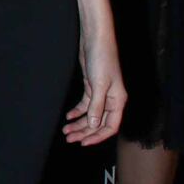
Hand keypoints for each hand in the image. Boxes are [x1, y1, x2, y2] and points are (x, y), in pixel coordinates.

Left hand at [63, 31, 125, 145]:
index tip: (83, 143)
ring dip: (79, 124)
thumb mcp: (99, 84)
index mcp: (118, 101)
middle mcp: (111, 100)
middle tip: (69, 138)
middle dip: (84, 132)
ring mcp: (101, 94)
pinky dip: (77, 112)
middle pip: (98, 123)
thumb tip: (93, 125)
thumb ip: (96, 106)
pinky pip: (85, 105)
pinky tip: (68, 117)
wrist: (95, 40)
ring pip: (90, 115)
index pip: (110, 126)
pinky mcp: (91, 88)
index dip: (97, 136)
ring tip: (66, 131)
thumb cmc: (102, 59)